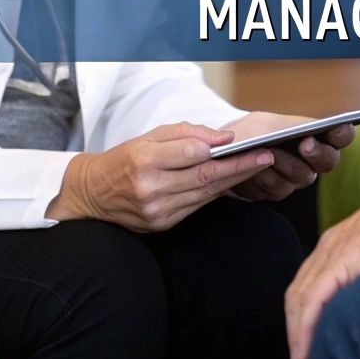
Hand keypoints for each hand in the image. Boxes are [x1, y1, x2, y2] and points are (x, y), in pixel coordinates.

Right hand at [45, 122, 273, 231]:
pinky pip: (197, 206)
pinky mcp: (162, 225)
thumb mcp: (149, 137)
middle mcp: (150, 189)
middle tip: (266, 157)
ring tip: (256, 167)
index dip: (222, 149)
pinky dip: (216, 193)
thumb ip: (187, 134)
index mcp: (144, 161)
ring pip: (205, 193)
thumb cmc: (124, 159)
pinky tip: (232, 182)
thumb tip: (224, 138)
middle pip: (205, 177)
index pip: (192, 154)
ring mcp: (157, 211)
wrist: (93, 195)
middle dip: (240, 167)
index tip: (246, 144)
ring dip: (234, 181)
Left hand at [226, 112, 355, 201]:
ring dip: (283, 164)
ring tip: (268, 153)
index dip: (343, 133)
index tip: (336, 127)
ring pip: (300, 177)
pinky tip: (249, 170)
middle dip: (317, 153)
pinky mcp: (277, 193)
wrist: (224, 150)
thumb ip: (290, 129)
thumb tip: (308, 133)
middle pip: (328, 161)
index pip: (342, 137)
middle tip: (305, 144)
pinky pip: (275, 190)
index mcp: (318, 138)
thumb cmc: (251, 131)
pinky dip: (261, 177)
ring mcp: (296, 180)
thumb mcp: (268, 123)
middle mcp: (312, 162)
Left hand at [284, 176, 359, 358]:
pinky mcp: (344, 258)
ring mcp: (335, 249)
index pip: (309, 283)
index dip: (305, 315)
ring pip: (301, 298)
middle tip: (302, 358)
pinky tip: (306, 348)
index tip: (309, 341)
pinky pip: (314, 298)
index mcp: (340, 242)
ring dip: (298, 333)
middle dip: (296, 328)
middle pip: (298, 292)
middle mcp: (330, 244)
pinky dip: (306, 326)